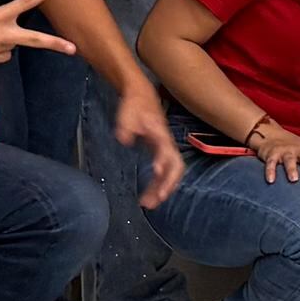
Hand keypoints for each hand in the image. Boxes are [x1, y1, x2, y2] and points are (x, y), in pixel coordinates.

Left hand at [112, 79, 187, 205]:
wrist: (140, 95)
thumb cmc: (135, 104)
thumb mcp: (127, 112)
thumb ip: (126, 126)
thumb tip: (124, 138)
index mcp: (160, 133)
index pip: (167, 150)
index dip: (164, 162)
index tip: (157, 172)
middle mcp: (166, 143)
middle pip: (175, 167)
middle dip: (168, 184)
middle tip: (157, 199)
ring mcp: (164, 149)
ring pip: (169, 174)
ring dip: (161, 190)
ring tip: (149, 205)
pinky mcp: (159, 154)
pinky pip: (162, 174)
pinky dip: (156, 186)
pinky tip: (147, 198)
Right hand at [249, 116, 299, 181]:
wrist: (270, 133)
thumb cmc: (294, 146)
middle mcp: (299, 149)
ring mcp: (285, 151)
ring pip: (289, 160)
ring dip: (292, 169)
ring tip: (294, 179)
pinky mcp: (272, 154)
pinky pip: (271, 163)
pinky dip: (270, 171)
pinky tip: (271, 180)